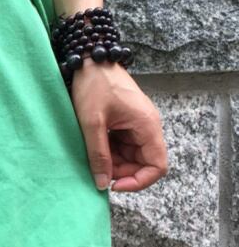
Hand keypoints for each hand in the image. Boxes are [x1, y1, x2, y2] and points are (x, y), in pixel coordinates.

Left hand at [70, 56, 168, 191]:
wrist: (89, 61)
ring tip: (91, 155)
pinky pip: (120, 147)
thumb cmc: (93, 86)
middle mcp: (146, 127)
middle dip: (120, 172)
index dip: (139, 181)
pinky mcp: (124, 124)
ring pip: (129, 157)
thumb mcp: (92, 123)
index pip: (157, 166)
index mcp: (147, 126)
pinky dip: (107, 152)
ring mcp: (135, 125)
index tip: (114, 185)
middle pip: (142, 164)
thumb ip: (98, 154)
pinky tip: (92, 147)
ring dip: (112, 163)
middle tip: (96, 169)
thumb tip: (103, 183)